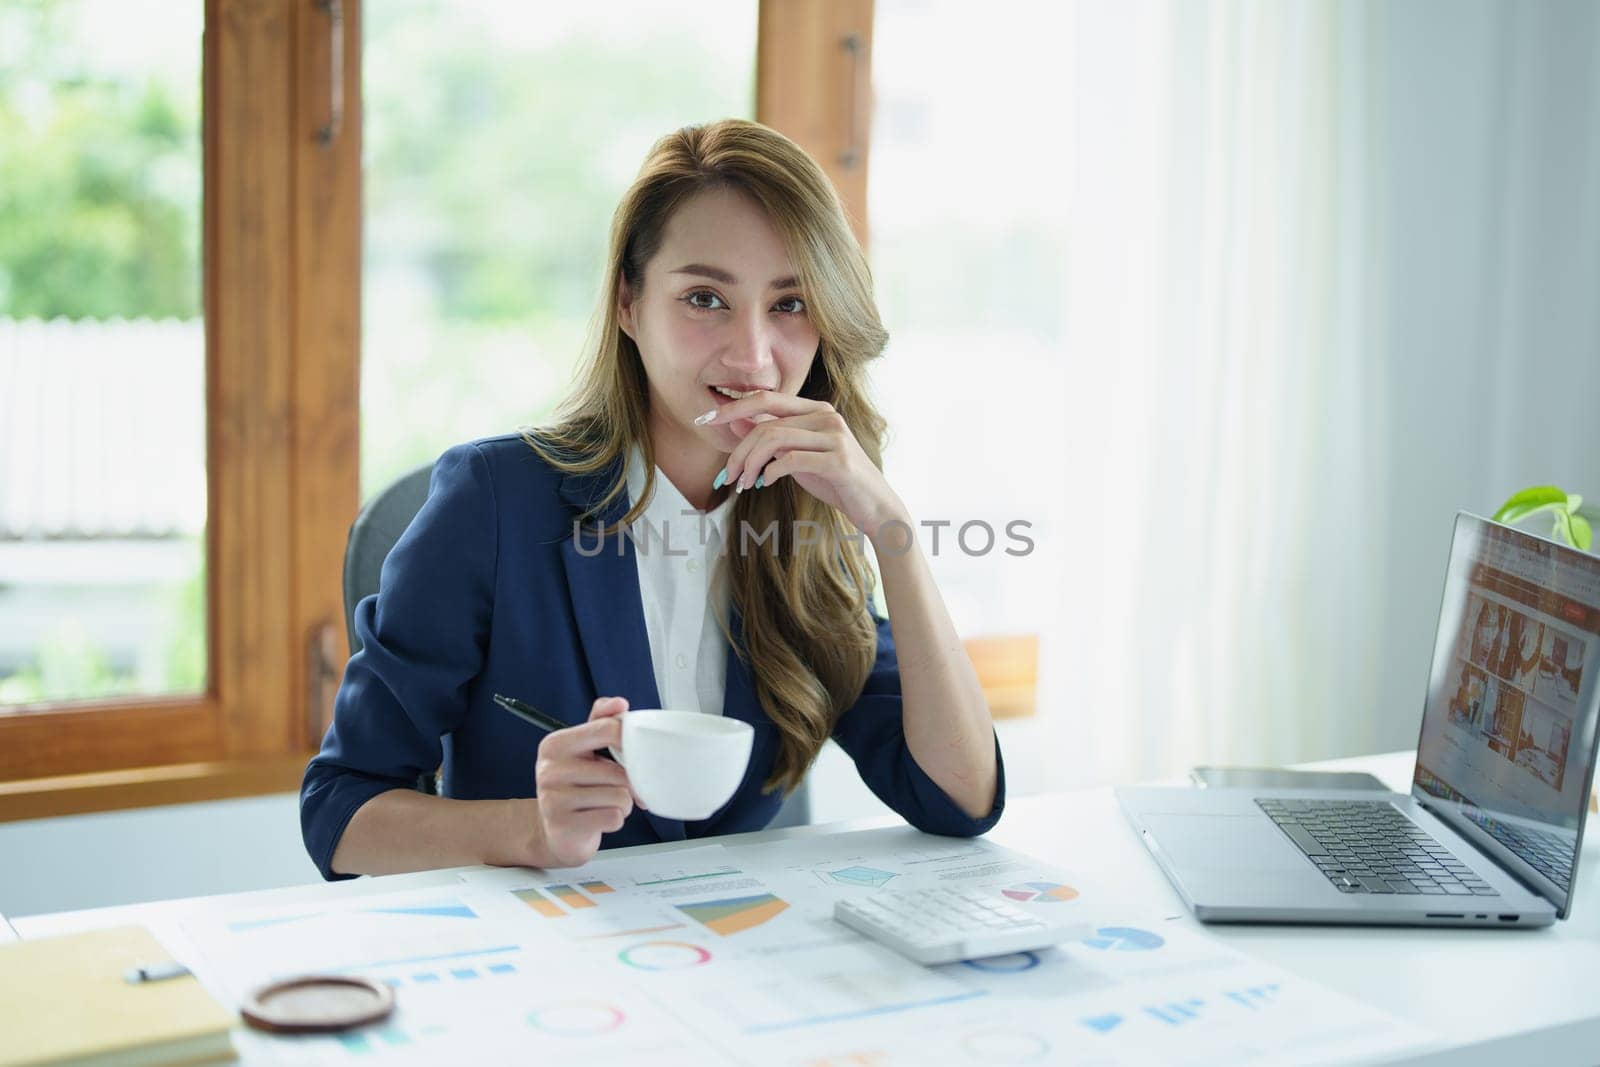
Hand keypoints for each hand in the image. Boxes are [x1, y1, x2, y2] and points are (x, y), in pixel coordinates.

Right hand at [532, 696, 635, 867]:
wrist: (557, 831)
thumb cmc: (577, 786)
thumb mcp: (584, 750)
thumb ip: (601, 722)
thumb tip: (619, 703)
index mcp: (555, 744)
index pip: (607, 729)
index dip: (631, 742)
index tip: (635, 753)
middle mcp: (550, 770)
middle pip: (618, 771)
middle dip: (627, 783)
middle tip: (616, 788)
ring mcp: (553, 800)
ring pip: (620, 796)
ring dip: (623, 803)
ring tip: (605, 804)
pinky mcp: (564, 826)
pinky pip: (614, 817)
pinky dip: (616, 820)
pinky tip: (600, 819)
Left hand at [702, 391, 907, 537]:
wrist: (874, 506)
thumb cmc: (835, 481)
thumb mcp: (798, 457)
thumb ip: (773, 439)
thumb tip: (736, 422)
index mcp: (816, 409)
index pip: (766, 398)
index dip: (733, 407)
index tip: (705, 419)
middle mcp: (826, 415)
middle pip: (766, 422)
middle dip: (738, 450)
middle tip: (726, 476)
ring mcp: (834, 436)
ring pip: (775, 439)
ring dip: (751, 464)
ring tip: (744, 484)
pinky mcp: (838, 459)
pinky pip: (791, 459)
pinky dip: (771, 472)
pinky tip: (766, 484)